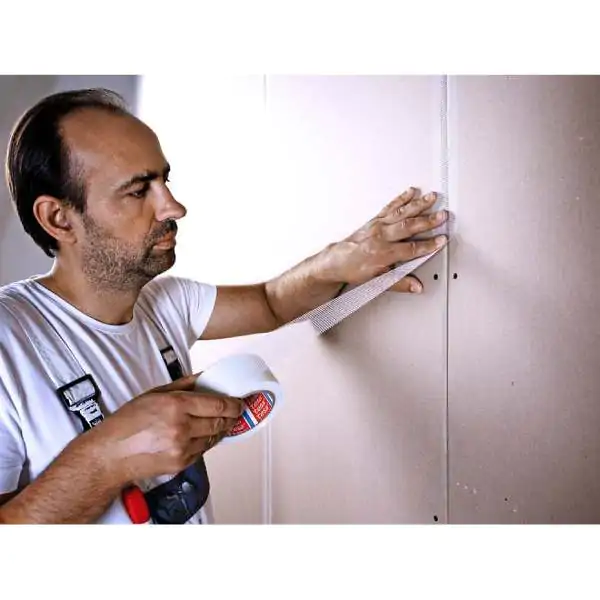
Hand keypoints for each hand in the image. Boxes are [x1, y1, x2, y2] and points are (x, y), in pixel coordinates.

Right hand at [87, 373, 244, 484]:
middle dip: (233, 417)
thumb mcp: (155, 393)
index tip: (240, 402)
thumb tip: (205, 378)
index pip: (218, 405)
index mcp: (176, 405)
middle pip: (220, 422)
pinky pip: (204, 450)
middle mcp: (182, 427)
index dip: (234, 404)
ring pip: (214, 437)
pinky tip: (205, 434)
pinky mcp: (181, 463)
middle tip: (238, 411)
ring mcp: (182, 448)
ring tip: (225, 422)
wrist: (110, 455)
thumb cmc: (127, 423)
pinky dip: (208, 441)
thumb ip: (184, 385)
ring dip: (222, 429)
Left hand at [322, 187, 448, 292]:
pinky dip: (401, 198)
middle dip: (427, 221)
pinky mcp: (375, 219)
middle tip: (442, 216)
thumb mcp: (378, 281)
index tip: (441, 241)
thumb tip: (417, 287)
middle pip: (408, 227)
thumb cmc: (355, 270)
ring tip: (433, 198)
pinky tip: (411, 192)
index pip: (410, 249)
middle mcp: (380, 236)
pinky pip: (390, 207)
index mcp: (382, 253)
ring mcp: (377, 226)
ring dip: (418, 205)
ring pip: (401, 213)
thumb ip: (400, 283)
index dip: (427, 245)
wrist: (336, 261)